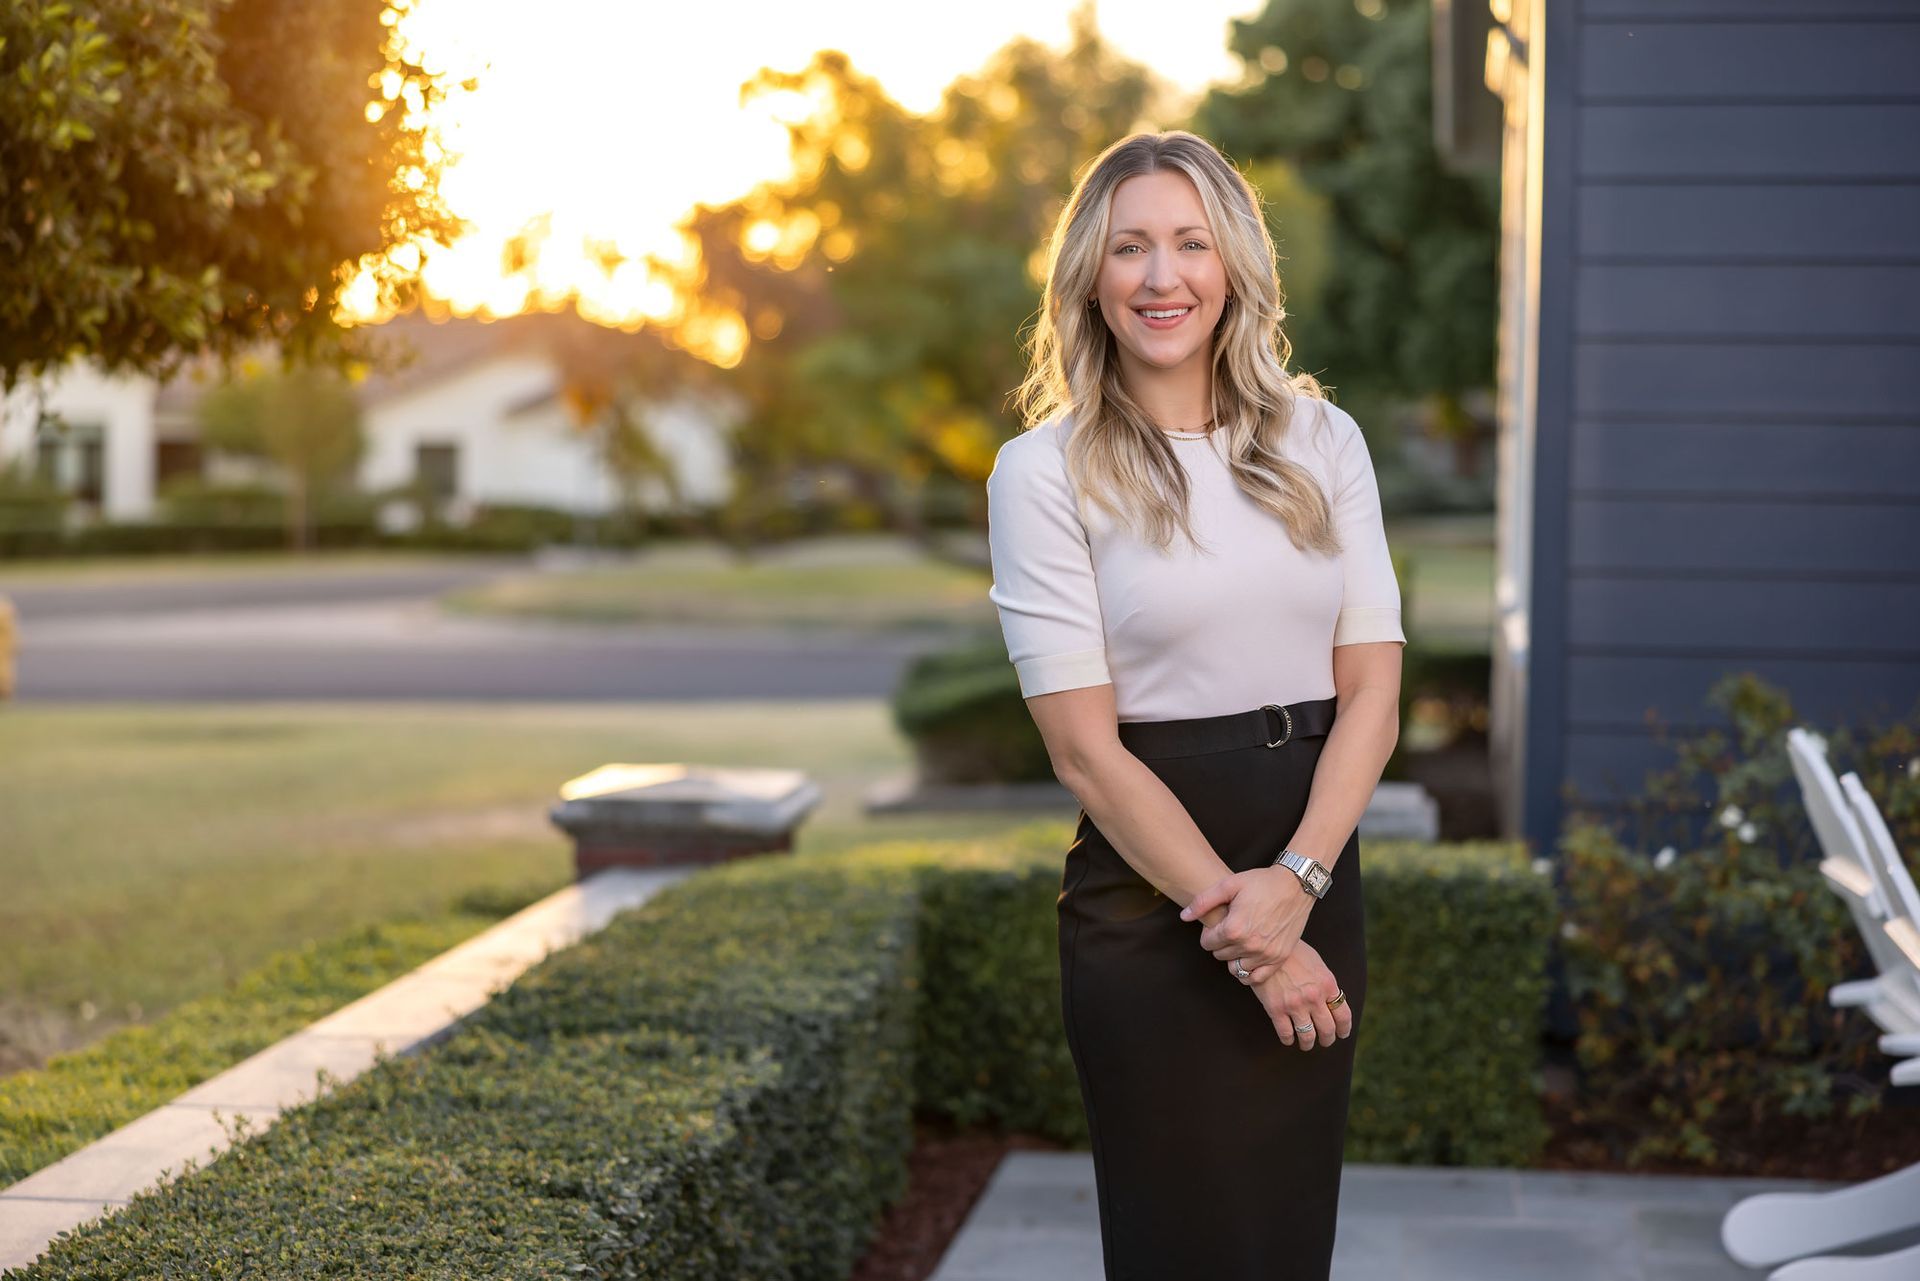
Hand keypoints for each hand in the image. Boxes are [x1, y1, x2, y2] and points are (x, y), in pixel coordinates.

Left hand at [1178, 865, 1311, 983]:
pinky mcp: (1279, 958)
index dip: (1209, 933)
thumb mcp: (1229, 884)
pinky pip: (1256, 978)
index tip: (1218, 923)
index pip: (1207, 944)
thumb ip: (1203, 902)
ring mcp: (1265, 954)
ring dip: (1234, 957)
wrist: (1295, 885)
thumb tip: (1184, 917)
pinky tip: (1249, 958)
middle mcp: (1249, 946)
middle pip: (1220, 956)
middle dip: (1221, 944)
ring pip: (1236, 968)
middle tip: (1231, 929)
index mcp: (1233, 929)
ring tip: (1240, 941)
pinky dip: (1249, 972)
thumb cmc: (1261, 882)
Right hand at [1247, 940, 1351, 1050]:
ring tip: (1306, 1044)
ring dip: (1308, 1044)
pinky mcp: (1276, 1009)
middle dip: (1327, 1039)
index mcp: (1328, 985)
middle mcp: (1314, 998)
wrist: (1266, 946)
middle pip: (1327, 1030)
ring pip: (1307, 1036)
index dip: (1344, 1029)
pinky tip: (1288, 1039)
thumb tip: (1331, 1001)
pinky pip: (1286, 1034)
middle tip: (1325, 1041)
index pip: (1343, 1015)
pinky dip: (1288, 1040)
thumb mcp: (1317, 964)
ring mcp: (1295, 1005)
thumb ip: (1326, 984)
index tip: (1342, 1033)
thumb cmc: (1292, 952)